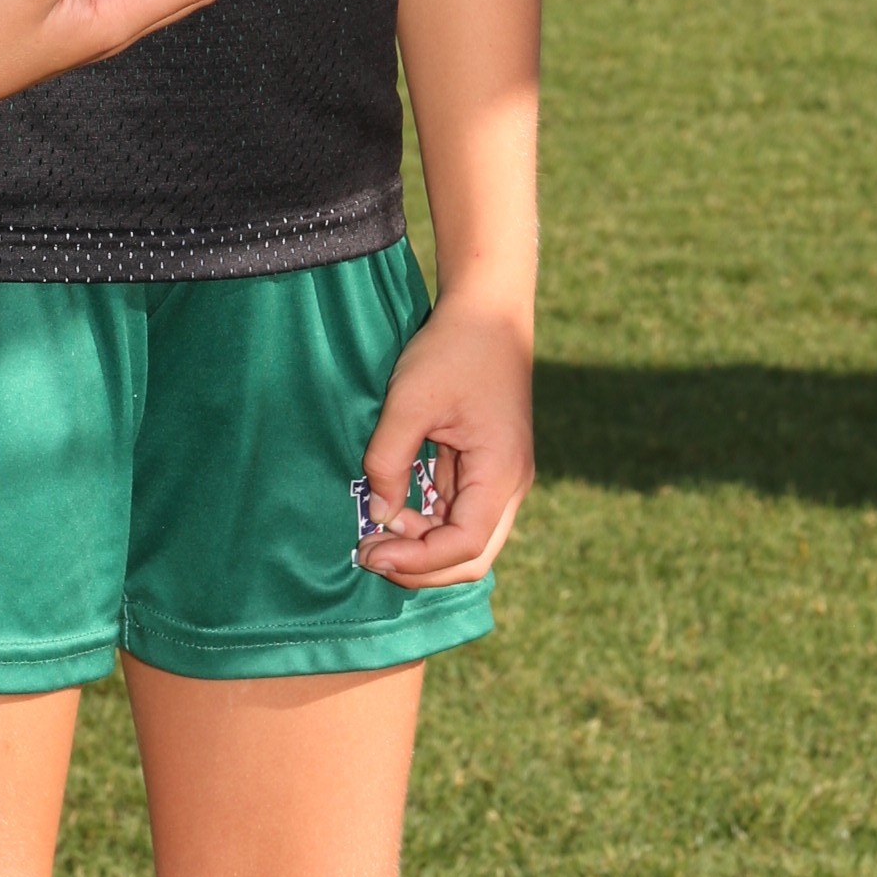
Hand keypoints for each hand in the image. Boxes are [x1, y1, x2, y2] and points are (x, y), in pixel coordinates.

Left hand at [353, 296, 533, 586]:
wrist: (487, 311)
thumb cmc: (453, 350)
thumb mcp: (410, 401)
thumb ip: (388, 460)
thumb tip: (376, 513)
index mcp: (501, 473)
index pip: (466, 546)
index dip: (419, 561)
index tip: (372, 551)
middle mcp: (509, 484)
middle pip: (472, 555)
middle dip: (421, 565)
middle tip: (368, 554)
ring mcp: (500, 477)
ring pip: (466, 537)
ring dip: (422, 544)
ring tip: (372, 533)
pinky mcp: (485, 465)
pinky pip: (459, 510)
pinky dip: (427, 520)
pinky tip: (392, 510)